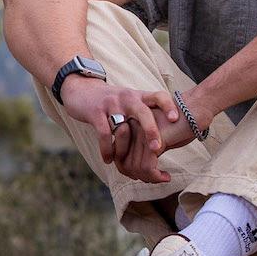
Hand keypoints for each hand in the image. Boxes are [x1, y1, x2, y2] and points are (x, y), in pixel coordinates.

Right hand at [58, 75, 184, 183]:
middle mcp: (127, 98)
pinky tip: (108, 160)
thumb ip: (146, 113)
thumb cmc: (111, 101)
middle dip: (151, 130)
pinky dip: (107, 149)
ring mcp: (110, 104)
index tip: (175, 119)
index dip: (168, 106)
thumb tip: (170, 134)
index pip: (158, 96)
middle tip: (157, 149)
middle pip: (143, 112)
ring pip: (122, 125)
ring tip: (131, 166)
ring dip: (126, 147)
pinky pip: (103, 133)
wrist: (81, 88)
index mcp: (139, 96)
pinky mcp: (95, 112)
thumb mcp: (131, 101)